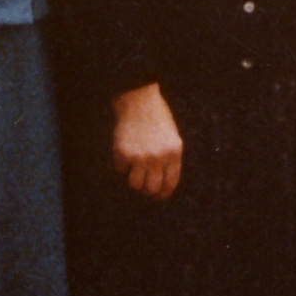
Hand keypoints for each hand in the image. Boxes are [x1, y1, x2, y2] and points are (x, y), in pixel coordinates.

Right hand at [111, 83, 183, 199]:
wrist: (138, 100)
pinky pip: (120, 170)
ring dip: (133, 180)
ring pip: (135, 184)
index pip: (170, 183)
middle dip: (148, 190)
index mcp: (174, 153)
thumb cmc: (157, 117)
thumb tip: (163, 183)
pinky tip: (124, 154)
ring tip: (133, 172)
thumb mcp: (173, 137)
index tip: (158, 196)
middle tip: (144, 187)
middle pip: (152, 188)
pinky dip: (121, 165)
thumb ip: (171, 159)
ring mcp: (140, 156)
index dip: (163, 193)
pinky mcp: (124, 153)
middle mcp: (158, 157)